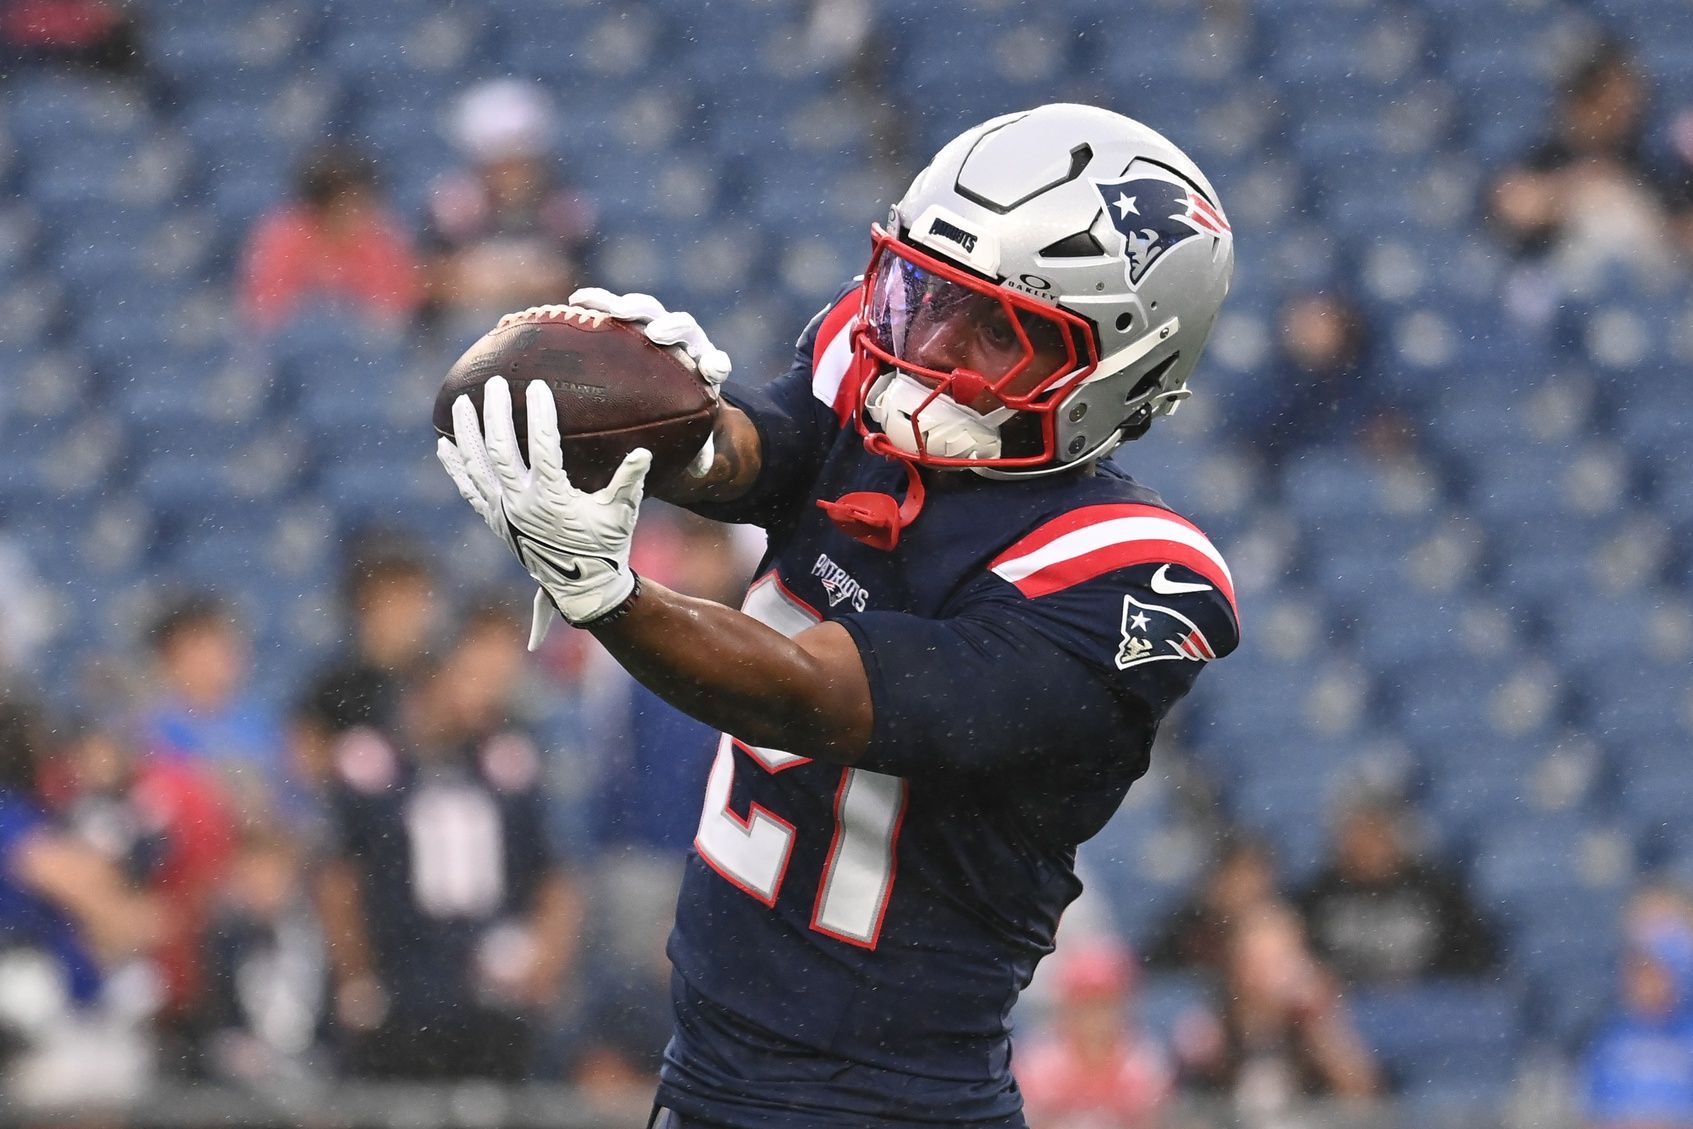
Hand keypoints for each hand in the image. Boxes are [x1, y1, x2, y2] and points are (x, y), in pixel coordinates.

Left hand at [437, 376, 649, 643]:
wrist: (581, 588)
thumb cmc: (606, 547)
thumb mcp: (621, 513)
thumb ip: (629, 481)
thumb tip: (643, 453)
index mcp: (551, 498)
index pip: (542, 447)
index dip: (539, 415)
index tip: (538, 387)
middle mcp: (520, 504)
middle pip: (499, 450)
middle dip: (495, 413)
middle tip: (496, 383)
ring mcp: (503, 512)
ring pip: (476, 466)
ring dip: (466, 433)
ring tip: (460, 402)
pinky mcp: (495, 520)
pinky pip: (468, 490)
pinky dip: (455, 467)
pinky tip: (443, 445)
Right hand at [569, 288, 731, 476]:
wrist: (669, 385)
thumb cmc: (681, 413)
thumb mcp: (691, 434)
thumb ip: (699, 449)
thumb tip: (700, 472)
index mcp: (704, 369)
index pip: (717, 363)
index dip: (715, 364)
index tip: (710, 368)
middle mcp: (685, 342)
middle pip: (684, 326)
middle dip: (672, 328)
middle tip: (655, 335)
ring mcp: (658, 326)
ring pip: (649, 310)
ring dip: (632, 307)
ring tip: (612, 311)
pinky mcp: (633, 319)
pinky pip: (615, 306)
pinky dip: (599, 302)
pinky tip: (576, 302)